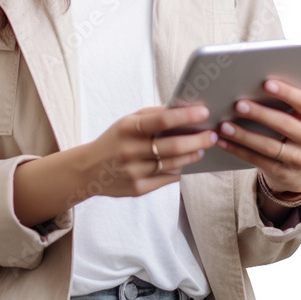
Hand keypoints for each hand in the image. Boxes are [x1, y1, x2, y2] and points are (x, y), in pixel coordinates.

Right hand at [85, 105, 218, 197]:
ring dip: (191, 155)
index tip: (204, 112)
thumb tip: (185, 110)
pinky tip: (186, 162)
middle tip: (212, 135)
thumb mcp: (127, 122)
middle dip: (197, 140)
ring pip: (173, 164)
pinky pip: (166, 178)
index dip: (185, 116)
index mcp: (127, 128)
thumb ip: (153, 115)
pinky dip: (179, 170)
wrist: (88, 170)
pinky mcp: (137, 189)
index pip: (161, 120)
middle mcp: (130, 151)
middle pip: (172, 146)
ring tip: (202, 148)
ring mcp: (134, 172)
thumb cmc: (115, 140)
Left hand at [216, 78, 300, 194]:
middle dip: (260, 114)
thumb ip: (280, 102)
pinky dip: (238, 150)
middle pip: (285, 124)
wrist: (299, 167)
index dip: (286, 92)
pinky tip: (223, 141)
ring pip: (269, 146)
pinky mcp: (283, 173)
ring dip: (244, 135)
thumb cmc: (290, 129)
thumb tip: (249, 85)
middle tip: (238, 105)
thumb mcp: (294, 115)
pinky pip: (258, 160)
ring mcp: (299, 158)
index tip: (266, 83)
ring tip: (224, 126)